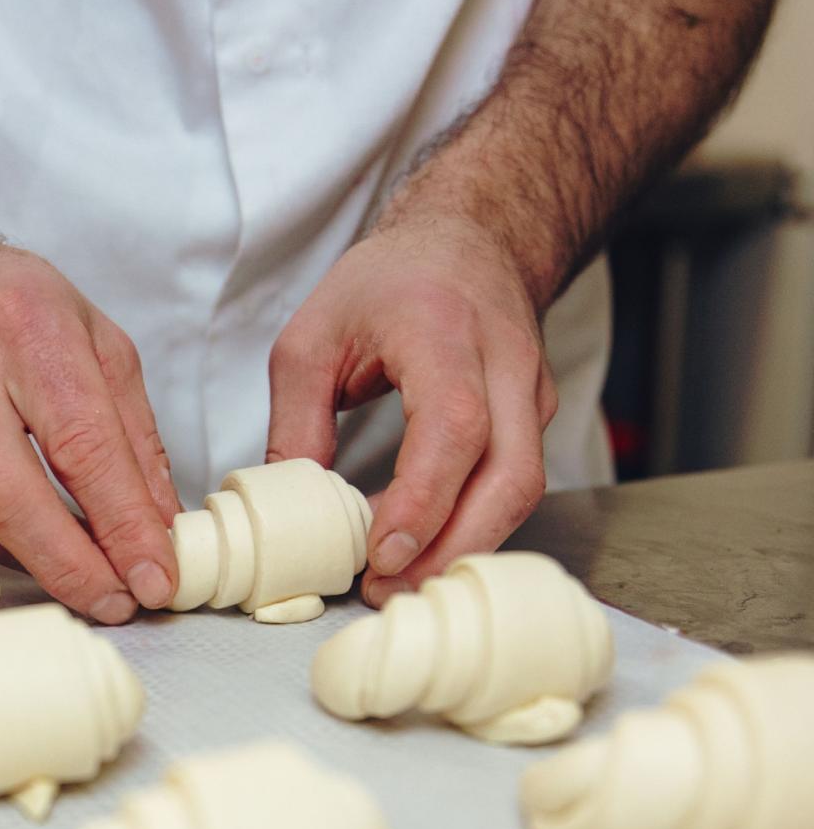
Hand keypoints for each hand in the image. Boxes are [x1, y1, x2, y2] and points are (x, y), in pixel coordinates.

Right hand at [0, 226, 180, 623]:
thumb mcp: (89, 333)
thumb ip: (132, 428)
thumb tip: (157, 522)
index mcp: (24, 329)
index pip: (83, 446)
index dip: (123, 524)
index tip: (155, 574)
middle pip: (12, 498)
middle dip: (72, 567)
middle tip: (119, 602)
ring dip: (45, 563)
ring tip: (94, 580)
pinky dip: (10, 542)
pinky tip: (42, 545)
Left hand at [266, 213, 555, 606]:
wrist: (470, 239)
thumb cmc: (387, 283)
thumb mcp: (311, 338)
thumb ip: (296, 421)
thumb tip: (291, 504)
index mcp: (443, 331)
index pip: (453, 424)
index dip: (424, 497)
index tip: (382, 550)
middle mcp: (504, 363)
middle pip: (509, 474)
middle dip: (451, 545)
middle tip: (387, 589)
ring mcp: (532, 393)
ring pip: (522, 489)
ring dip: (464, 546)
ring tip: (399, 583)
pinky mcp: (537, 419)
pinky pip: (514, 485)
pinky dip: (474, 525)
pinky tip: (425, 551)